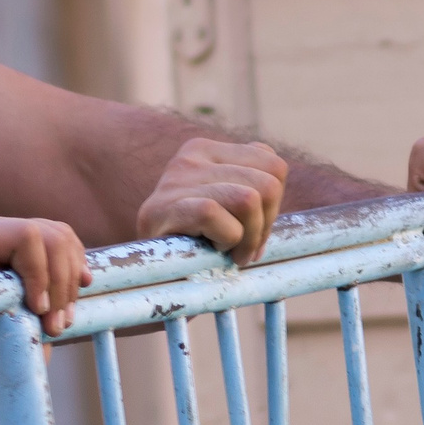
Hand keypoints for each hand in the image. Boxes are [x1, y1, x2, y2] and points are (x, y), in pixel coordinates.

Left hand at [0, 215, 89, 335]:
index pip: (26, 235)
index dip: (41, 272)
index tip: (39, 310)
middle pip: (52, 236)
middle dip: (60, 283)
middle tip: (54, 325)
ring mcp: (15, 232)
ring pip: (64, 240)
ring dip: (70, 285)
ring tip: (60, 322)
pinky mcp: (34, 246)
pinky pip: (68, 246)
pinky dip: (75, 274)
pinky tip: (71, 298)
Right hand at [134, 138, 289, 264]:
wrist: (148, 273)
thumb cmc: (194, 244)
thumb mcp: (226, 208)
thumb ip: (251, 187)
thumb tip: (276, 183)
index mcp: (208, 150)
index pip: (274, 166)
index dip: (274, 206)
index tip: (253, 232)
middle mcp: (191, 156)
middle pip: (267, 184)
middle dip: (264, 226)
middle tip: (244, 250)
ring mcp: (175, 179)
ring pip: (248, 199)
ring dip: (248, 238)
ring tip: (230, 252)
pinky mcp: (163, 207)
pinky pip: (214, 215)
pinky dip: (224, 240)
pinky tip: (210, 250)